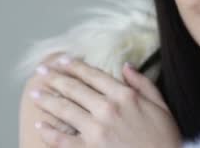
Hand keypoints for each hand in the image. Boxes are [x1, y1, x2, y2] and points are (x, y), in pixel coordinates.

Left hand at [29, 55, 181, 147]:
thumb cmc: (164, 138)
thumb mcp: (161, 105)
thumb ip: (142, 83)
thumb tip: (126, 66)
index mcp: (125, 95)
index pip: (93, 75)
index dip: (75, 66)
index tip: (62, 61)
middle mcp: (107, 109)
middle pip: (74, 89)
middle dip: (55, 78)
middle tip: (41, 73)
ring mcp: (96, 130)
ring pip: (64, 110)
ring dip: (47, 100)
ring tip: (35, 94)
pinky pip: (61, 139)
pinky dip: (48, 131)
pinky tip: (40, 125)